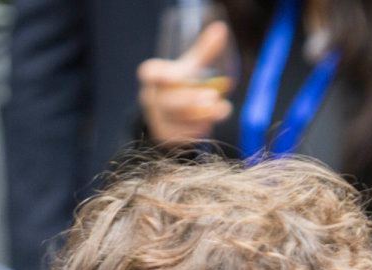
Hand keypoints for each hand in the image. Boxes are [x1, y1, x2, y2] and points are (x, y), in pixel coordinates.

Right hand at [138, 22, 234, 145]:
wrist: (167, 118)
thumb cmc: (180, 87)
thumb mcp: (189, 68)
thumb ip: (203, 52)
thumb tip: (221, 29)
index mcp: (153, 77)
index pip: (149, 73)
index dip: (157, 74)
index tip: (170, 75)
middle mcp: (151, 98)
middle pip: (169, 101)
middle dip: (190, 100)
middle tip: (212, 97)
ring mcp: (157, 120)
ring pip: (180, 120)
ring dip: (202, 115)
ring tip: (221, 109)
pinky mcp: (166, 138)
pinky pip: (184, 135)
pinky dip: (200, 128)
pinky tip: (209, 123)